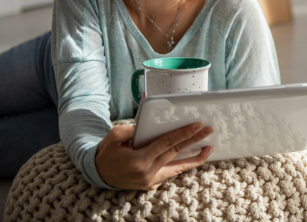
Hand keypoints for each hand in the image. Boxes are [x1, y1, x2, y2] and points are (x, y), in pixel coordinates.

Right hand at [95, 122, 212, 189]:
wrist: (98, 173)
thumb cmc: (107, 152)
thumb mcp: (116, 135)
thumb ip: (134, 129)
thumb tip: (149, 122)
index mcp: (140, 160)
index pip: (167, 144)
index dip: (183, 134)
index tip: (197, 125)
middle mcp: (148, 173)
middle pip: (176, 154)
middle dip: (194, 141)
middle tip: (208, 130)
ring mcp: (150, 181)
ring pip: (177, 168)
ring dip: (194, 158)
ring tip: (208, 149)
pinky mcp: (151, 184)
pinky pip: (170, 173)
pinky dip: (181, 165)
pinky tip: (192, 158)